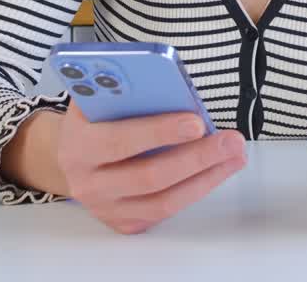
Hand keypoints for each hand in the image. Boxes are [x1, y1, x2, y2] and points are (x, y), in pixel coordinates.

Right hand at [54, 103, 246, 234]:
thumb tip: (169, 85)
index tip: (195, 122)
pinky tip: (217, 170)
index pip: (119, 140)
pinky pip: (166, 211)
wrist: (73, 156)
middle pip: (149, 176)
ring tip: (234, 154)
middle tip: (230, 141)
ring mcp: (106, 207)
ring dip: (206, 177)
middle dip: (196, 157)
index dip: (159, 132)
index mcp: (78, 144)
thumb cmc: (94, 119)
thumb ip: (123, 91)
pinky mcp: (124, 222)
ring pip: (164, 201)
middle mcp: (88, 182)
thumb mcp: (97, 97)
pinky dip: (196, 189)